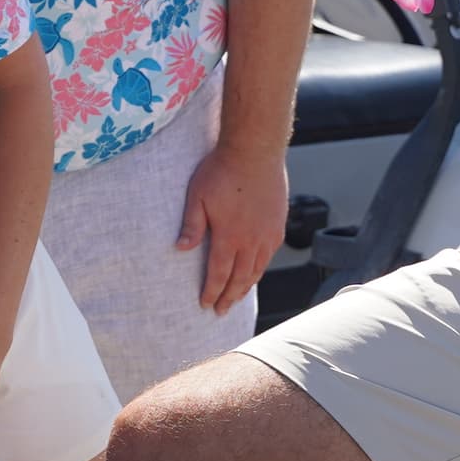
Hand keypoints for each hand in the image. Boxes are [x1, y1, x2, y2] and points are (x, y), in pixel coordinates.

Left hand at [178, 134, 292, 316]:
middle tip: (221, 311)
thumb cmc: (222, 169)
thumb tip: (181, 249)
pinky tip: (255, 271)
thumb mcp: (197, 196)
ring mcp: (268, 233)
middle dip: (229, 296)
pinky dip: (260, 269)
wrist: (255, 150)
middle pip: (240, 278)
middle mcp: (252, 240)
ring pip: (257, 269)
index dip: (212, 291)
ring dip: (246, 286)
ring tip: (237, 297)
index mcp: (230, 236)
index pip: (219, 273)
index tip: (205, 304)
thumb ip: (192, 225)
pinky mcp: (278, 224)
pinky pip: (270, 255)